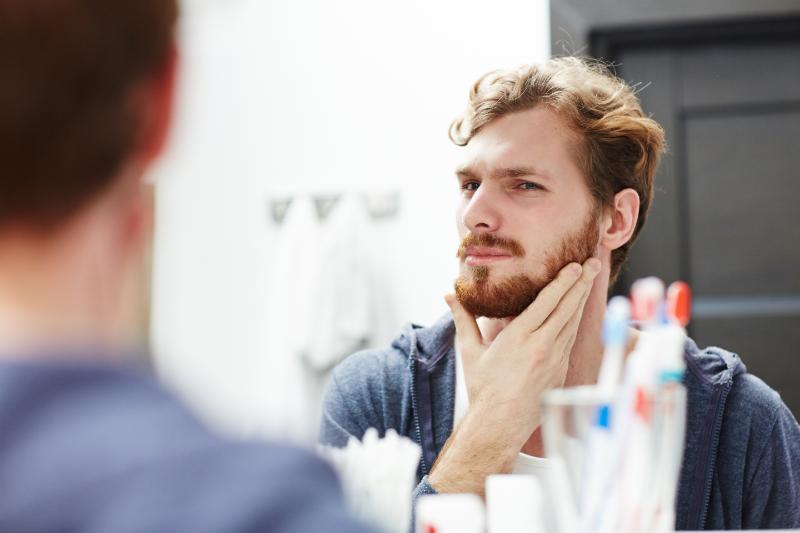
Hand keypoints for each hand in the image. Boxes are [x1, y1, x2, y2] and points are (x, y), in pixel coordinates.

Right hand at [428, 258, 600, 494]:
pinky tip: (577, 311)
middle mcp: (541, 346)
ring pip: (572, 323)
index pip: (547, 302)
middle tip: (593, 263)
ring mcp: (555, 360)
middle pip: (567, 308)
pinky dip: (575, 322)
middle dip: (581, 283)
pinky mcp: (561, 373)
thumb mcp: (470, 350)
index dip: (563, 282)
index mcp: (519, 337)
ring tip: (589, 280)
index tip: (574, 266)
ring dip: (581, 300)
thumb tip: (449, 294)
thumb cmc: (483, 388)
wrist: (499, 424)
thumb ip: (463, 318)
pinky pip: (570, 341)